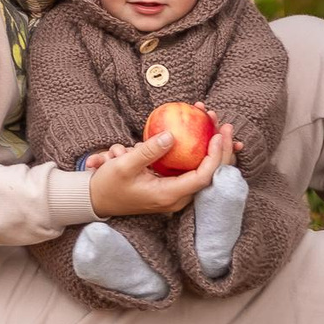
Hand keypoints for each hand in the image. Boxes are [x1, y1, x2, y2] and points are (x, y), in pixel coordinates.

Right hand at [88, 123, 235, 216]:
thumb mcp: (123, 165)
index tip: (216, 135)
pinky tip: (203, 133)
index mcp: (169, 195)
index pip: (202, 178)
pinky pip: (193, 168)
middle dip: (222, 149)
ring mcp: (176, 193)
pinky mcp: (172, 186)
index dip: (214, 157)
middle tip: (225, 125)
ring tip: (215, 123)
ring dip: (213, 148)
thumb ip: (148, 151)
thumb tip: (171, 135)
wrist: (98, 200)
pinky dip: (200, 151)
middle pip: (211, 175)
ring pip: (205, 171)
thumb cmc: (109, 184)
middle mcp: (178, 198)